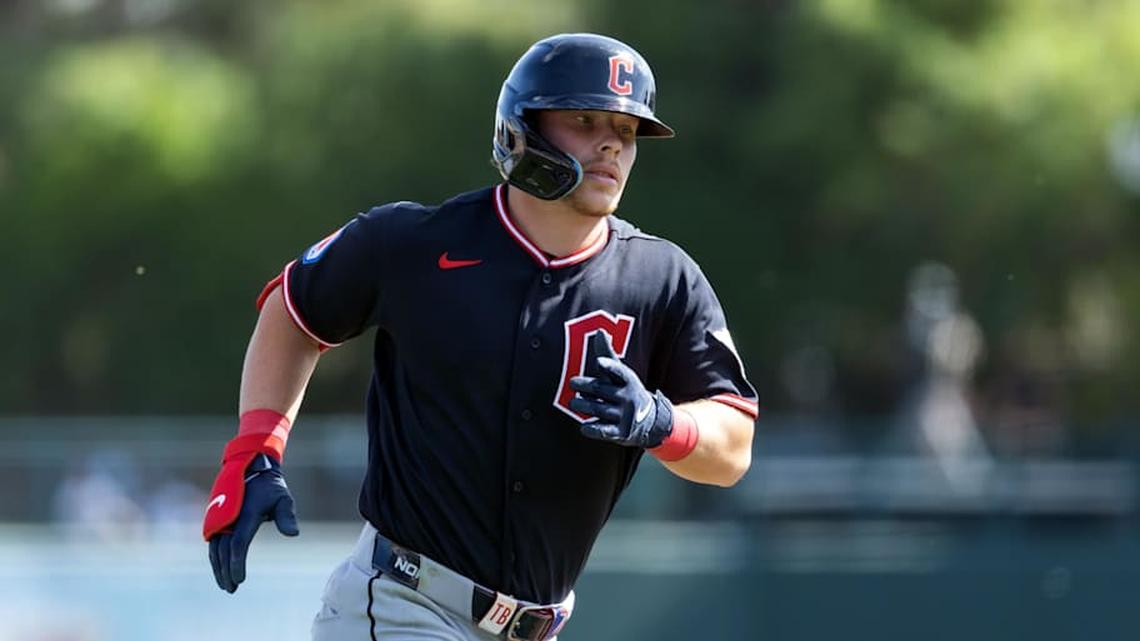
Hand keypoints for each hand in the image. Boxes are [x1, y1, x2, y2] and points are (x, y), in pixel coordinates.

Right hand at [206, 454, 298, 592]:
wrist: (250, 467)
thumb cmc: (270, 486)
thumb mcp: (283, 498)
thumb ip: (286, 516)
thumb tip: (293, 534)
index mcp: (245, 514)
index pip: (238, 544)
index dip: (237, 563)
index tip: (240, 579)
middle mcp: (229, 517)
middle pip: (224, 550)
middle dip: (226, 571)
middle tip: (231, 588)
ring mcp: (219, 517)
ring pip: (215, 548)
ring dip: (218, 567)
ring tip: (225, 584)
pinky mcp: (215, 518)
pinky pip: (213, 541)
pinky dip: (214, 556)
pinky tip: (219, 568)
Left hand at [569, 332, 673, 447]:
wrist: (650, 421)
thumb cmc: (626, 390)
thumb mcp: (621, 374)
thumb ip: (607, 354)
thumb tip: (600, 330)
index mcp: (627, 381)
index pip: (619, 372)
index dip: (609, 366)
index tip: (599, 362)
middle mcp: (627, 397)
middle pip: (601, 390)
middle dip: (585, 387)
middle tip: (572, 383)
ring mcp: (624, 416)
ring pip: (599, 409)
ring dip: (584, 406)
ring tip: (573, 403)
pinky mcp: (620, 432)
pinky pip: (604, 431)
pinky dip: (593, 429)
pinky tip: (584, 427)